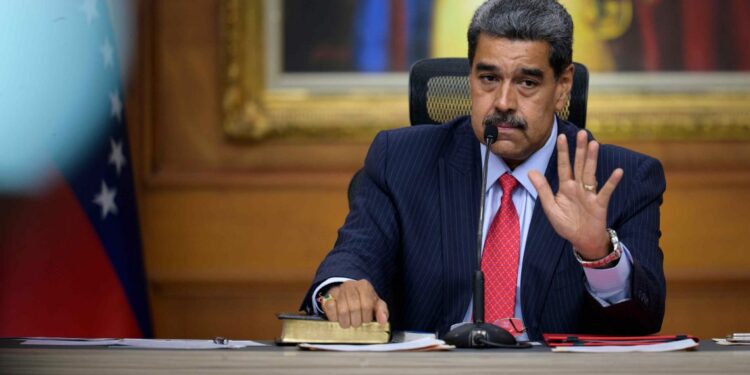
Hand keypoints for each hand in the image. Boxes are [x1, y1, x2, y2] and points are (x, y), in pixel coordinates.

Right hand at [320, 279, 388, 327]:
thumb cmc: (362, 301)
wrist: (345, 294)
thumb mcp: (375, 304)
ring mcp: (338, 290)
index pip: (367, 304)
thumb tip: (383, 321)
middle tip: (356, 323)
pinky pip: (330, 309)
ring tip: (348, 323)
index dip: (367, 317)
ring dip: (346, 322)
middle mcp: (350, 285)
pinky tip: (339, 319)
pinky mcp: (327, 297)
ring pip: (343, 311)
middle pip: (355, 308)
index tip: (366, 321)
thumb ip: (381, 311)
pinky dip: (334, 317)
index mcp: (364, 286)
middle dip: (356, 321)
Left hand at [528, 130, 622, 259]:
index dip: (562, 152)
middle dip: (580, 149)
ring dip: (592, 159)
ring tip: (594, 144)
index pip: (563, 166)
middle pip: (579, 165)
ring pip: (590, 173)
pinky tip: (618, 172)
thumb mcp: (550, 207)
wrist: (582, 240)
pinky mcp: (600, 203)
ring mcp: (590, 194)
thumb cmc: (566, 223)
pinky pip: (606, 191)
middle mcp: (578, 187)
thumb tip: (531, 171)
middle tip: (582, 133)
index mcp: (565, 187)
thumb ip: (542, 189)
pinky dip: (612, 182)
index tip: (561, 136)